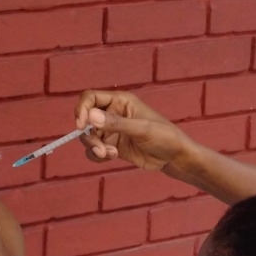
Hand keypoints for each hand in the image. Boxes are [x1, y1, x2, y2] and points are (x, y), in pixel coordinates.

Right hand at [73, 90, 190, 171]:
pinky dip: (98, 155)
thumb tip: (90, 116)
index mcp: (120, 101)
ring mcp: (111, 130)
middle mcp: (112, 113)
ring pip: (88, 137)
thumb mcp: (141, 129)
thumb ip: (116, 123)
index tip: (81, 126)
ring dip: (94, 147)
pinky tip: (112, 156)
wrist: (174, 157)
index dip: (82, 109)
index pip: (90, 98)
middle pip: (86, 120)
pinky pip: (94, 149)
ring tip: (109, 154)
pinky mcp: (111, 145)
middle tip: (100, 150)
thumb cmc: (164, 136)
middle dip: (89, 136)